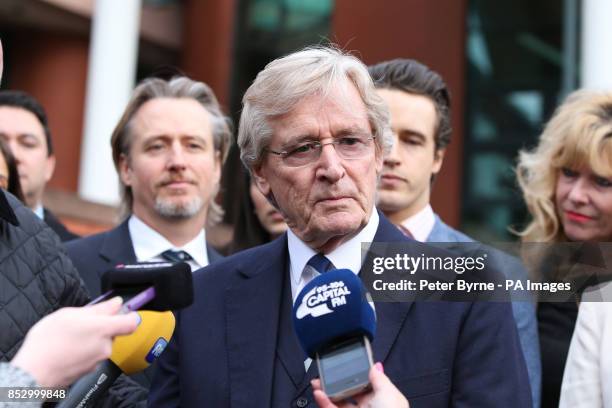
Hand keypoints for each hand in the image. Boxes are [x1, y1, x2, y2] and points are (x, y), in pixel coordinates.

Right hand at [11, 297, 138, 387]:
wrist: (33, 373)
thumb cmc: (47, 342)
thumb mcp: (69, 314)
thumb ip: (98, 309)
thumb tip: (115, 304)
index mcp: (103, 329)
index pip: (131, 322)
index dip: (130, 315)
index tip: (122, 311)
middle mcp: (105, 346)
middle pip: (113, 332)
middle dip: (100, 326)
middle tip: (80, 323)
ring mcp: (98, 360)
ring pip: (101, 344)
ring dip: (90, 339)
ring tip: (69, 337)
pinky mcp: (89, 371)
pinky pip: (92, 355)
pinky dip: (83, 351)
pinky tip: (67, 349)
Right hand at [312, 362, 408, 407]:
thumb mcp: (388, 393)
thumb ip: (379, 378)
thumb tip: (376, 366)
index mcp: (383, 399)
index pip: (367, 383)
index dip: (355, 374)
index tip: (344, 366)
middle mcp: (369, 407)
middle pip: (349, 392)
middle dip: (336, 382)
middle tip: (325, 374)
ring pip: (338, 402)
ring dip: (326, 391)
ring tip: (317, 383)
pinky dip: (324, 402)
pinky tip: (319, 394)